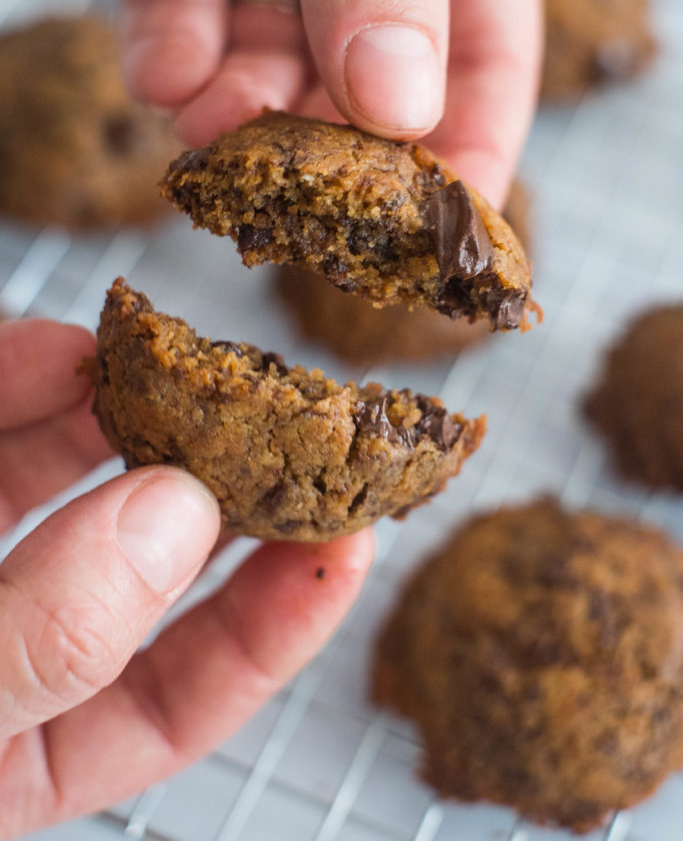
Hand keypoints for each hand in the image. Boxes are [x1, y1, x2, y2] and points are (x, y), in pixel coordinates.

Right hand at [0, 319, 372, 838]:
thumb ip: (49, 637)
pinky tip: (61, 349)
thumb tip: (180, 520)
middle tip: (296, 435)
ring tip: (185, 375)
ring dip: (124, 419)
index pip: (175, 704)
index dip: (272, 628)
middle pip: (133, 573)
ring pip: (62, 481)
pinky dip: (25, 379)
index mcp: (17, 754)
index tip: (353, 544)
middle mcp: (3, 646)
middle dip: (215, 496)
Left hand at [54, 0, 539, 208]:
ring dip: (244, 111)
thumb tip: (402, 107)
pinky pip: (178, 18)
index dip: (470, 146)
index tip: (439, 233)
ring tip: (214, 130)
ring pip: (270, 60)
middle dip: (335, 143)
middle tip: (303, 199)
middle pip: (372, 75)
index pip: (488, 46)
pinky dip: (170, 60)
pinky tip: (164, 81)